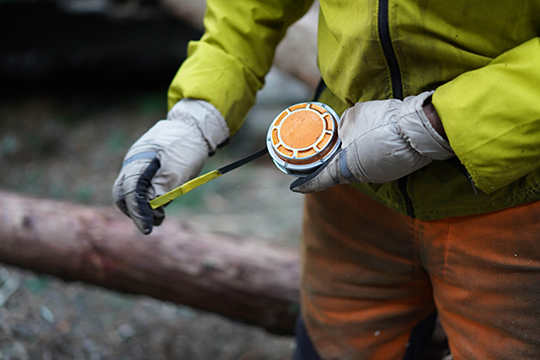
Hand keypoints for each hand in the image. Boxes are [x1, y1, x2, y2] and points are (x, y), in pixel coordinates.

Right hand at [113, 99, 228, 233]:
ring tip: (159, 216)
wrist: (192, 126)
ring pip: (131, 192)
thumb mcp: (179, 168)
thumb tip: (152, 207)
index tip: (147, 229)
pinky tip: (161, 203)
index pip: (131, 193)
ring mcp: (136, 165)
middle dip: (136, 213)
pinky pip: (140, 187)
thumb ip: (164, 187)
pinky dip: (147, 199)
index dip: (138, 213)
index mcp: (138, 161)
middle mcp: (132, 163)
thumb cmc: (186, 145)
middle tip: (152, 225)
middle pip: (123, 195)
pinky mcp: (145, 168)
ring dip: (142, 207)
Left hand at [290, 91, 452, 192]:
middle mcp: (361, 176)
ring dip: (352, 156)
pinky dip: (368, 153)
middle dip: (331, 163)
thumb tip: (343, 129)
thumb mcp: (354, 116)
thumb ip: (343, 125)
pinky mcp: (393, 170)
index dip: (307, 184)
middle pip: (340, 171)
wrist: (420, 129)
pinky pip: (374, 162)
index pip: (321, 179)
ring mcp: (379, 175)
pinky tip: (373, 140)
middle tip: (323, 154)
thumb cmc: (383, 123)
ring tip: (351, 141)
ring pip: (358, 166)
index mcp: (346, 167)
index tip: (296, 186)